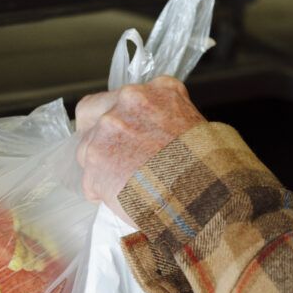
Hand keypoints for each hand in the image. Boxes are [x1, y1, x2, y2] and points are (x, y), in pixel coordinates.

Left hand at [74, 76, 205, 204]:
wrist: (203, 191)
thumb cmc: (205, 161)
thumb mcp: (192, 119)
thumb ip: (164, 114)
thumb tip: (156, 128)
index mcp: (147, 93)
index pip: (115, 97)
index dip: (115, 115)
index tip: (121, 132)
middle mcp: (122, 106)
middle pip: (90, 116)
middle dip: (97, 135)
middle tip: (113, 156)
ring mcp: (104, 134)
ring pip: (87, 150)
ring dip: (101, 167)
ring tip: (128, 185)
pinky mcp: (95, 166)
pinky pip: (91, 183)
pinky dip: (105, 193)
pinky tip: (128, 199)